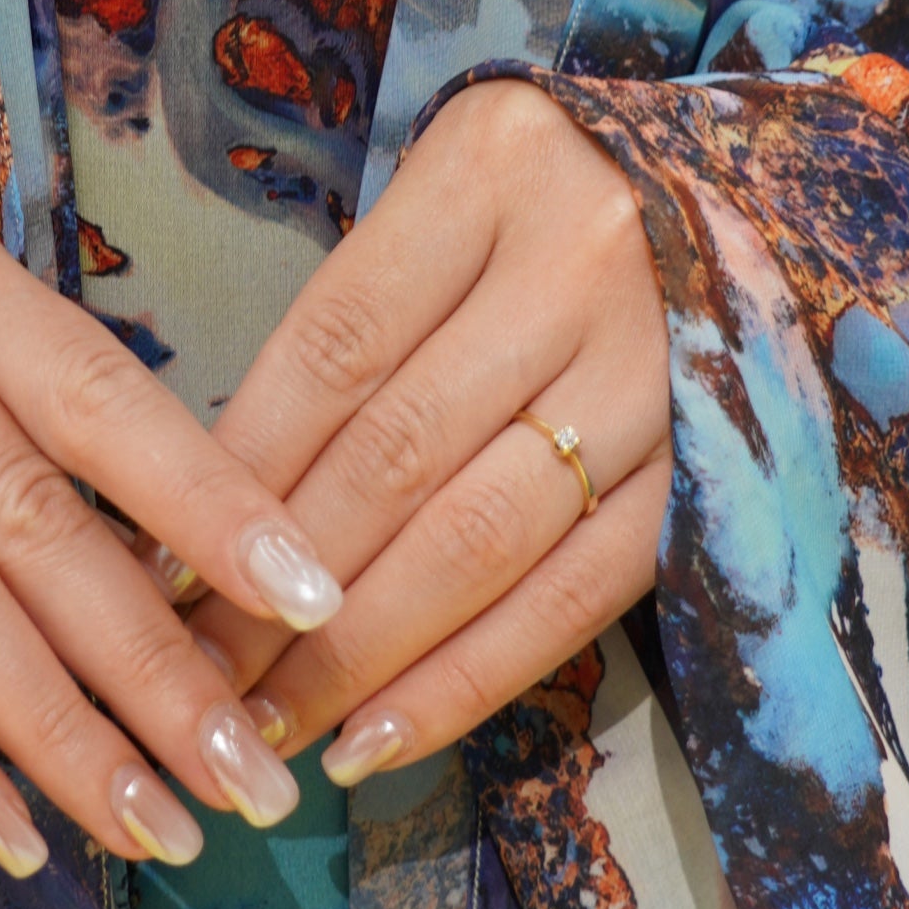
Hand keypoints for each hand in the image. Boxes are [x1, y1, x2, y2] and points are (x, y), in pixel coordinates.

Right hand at [0, 183, 340, 876]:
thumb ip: (8, 418)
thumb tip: (187, 583)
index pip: (103, 394)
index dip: (214, 505)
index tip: (315, 602)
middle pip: (40, 519)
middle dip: (161, 665)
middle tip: (253, 776)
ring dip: (66, 733)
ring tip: (158, 826)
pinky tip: (8, 830)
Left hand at [190, 79, 670, 782]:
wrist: (751, 188)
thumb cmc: (550, 197)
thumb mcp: (445, 194)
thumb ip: (355, 320)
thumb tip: (211, 495)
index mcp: (493, 171)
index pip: (335, 349)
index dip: (236, 475)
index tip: (157, 572)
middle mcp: (584, 266)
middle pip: (399, 455)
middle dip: (278, 589)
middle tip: (191, 680)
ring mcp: (661, 372)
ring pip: (481, 538)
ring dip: (360, 653)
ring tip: (268, 727)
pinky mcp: (714, 472)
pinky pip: (579, 595)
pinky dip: (472, 678)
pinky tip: (382, 738)